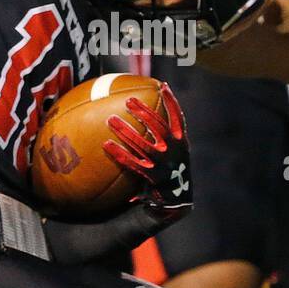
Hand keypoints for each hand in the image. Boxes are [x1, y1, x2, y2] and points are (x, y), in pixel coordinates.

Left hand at [102, 83, 191, 214]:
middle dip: (143, 112)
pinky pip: (132, 162)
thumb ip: (165, 138)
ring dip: (126, 130)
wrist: (177, 200)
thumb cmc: (171, 172)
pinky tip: (106, 145)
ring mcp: (164, 164)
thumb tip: (146, 116)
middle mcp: (175, 151)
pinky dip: (119, 153)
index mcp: (183, 143)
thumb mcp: (175, 153)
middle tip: (128, 101)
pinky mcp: (153, 177)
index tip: (163, 86)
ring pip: (143, 143)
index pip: (178, 118)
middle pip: (158, 127)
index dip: (172, 102)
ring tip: (110, 119)